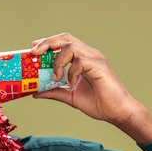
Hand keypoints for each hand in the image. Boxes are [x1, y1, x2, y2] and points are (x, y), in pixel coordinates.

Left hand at [31, 33, 151, 142]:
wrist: (117, 112)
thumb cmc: (98, 103)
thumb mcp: (70, 97)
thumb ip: (55, 92)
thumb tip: (36, 92)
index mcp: (83, 59)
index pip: (63, 42)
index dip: (48, 42)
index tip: (34, 48)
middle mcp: (89, 55)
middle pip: (66, 38)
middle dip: (48, 42)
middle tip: (34, 52)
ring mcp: (95, 59)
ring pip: (71, 46)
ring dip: (58, 61)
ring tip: (57, 77)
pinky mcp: (100, 67)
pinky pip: (80, 61)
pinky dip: (71, 71)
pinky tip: (72, 83)